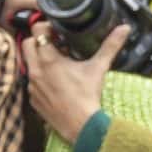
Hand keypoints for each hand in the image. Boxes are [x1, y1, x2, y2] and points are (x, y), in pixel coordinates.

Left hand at [23, 21, 129, 142]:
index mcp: (48, 59)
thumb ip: (110, 46)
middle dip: (38, 40)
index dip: (46, 26)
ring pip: (28, 63)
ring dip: (38, 58)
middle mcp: (35, 71)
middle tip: (54, 42)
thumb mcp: (98, 68)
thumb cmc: (87, 96)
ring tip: (55, 60)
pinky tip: (54, 80)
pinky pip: (31, 82)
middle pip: (27, 44)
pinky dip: (39, 77)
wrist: (80, 125)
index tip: (56, 29)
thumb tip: (124, 29)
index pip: (37, 30)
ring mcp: (31, 86)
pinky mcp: (32, 99)